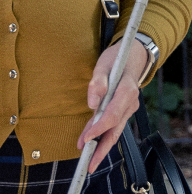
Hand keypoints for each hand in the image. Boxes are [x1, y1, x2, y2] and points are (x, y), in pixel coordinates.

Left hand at [77, 39, 148, 172]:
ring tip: (88, 159)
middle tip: (89, 163)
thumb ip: (98, 82)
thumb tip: (92, 103)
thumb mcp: (104, 64)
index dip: (98, 129)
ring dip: (101, 145)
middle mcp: (130, 104)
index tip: (86, 139)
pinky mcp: (123, 109)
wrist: (133, 55)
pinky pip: (113, 125)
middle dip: (102, 149)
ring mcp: (128, 108)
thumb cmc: (117, 58)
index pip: (111, 116)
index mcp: (127, 92)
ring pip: (115, 131)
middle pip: (115, 130)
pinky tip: (92, 143)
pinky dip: (103, 135)